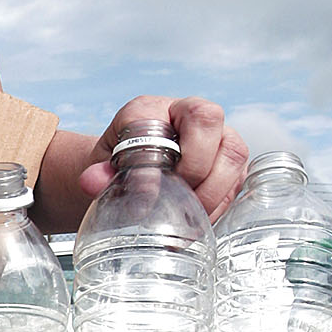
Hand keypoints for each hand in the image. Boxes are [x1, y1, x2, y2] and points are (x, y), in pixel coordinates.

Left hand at [76, 95, 247, 222]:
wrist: (129, 179)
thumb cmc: (118, 168)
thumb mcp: (101, 170)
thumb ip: (97, 175)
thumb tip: (94, 182)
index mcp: (151, 109)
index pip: (158, 116)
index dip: (154, 155)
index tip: (145, 191)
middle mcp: (188, 114)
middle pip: (208, 119)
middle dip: (193, 167)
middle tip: (175, 198)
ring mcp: (216, 138)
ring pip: (232, 153)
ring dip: (211, 192)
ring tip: (187, 216)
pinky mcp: (231, 166)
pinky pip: (238, 182)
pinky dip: (218, 207)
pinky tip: (197, 222)